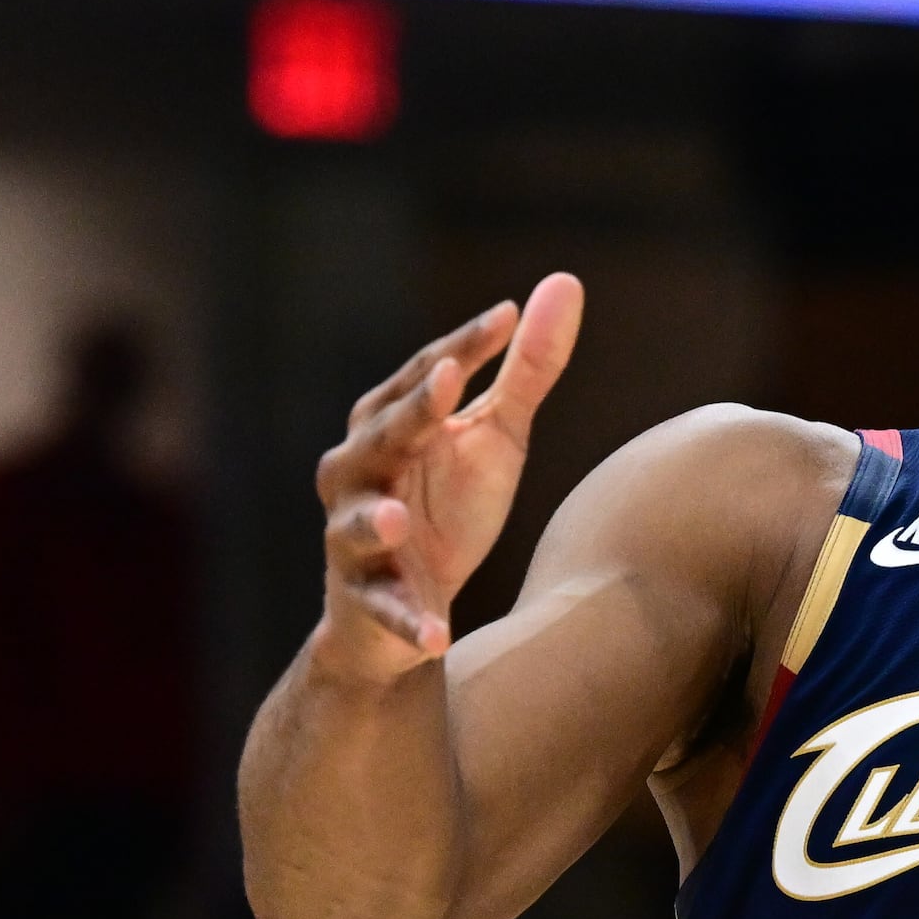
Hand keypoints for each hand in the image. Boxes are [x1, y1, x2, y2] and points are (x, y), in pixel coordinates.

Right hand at [314, 274, 581, 680]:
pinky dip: (409, 622)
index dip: (463, 349)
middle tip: (449, 384)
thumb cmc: (446, 508)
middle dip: (412, 413)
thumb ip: (526, 371)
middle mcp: (357, 474)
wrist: (407, 614)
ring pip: (355, 525)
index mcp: (389, 426)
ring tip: (399, 520)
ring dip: (375, 521)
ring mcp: (354, 540)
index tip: (508, 316)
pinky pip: (385, 612)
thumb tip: (563, 284)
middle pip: (381, 435)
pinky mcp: (365, 603)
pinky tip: (437, 634)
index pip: (425, 377)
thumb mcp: (495, 439)